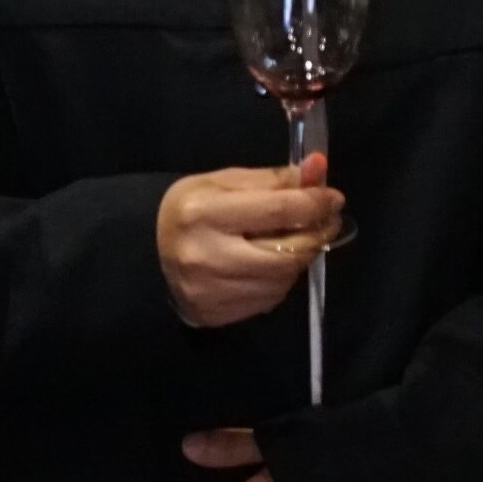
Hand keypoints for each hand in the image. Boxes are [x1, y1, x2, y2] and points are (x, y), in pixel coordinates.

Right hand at [156, 157, 340, 328]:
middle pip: (286, 252)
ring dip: (300, 258)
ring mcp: (211, 290)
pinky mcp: (217, 314)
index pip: (277, 211)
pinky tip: (272, 264)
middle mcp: (207, 256)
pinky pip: (270, 298)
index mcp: (204, 213)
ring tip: (297, 240)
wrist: (149, 253)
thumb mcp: (226, 183)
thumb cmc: (193, 209)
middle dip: (316, 234)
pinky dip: (281, 279)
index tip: (333, 197)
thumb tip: (318, 167)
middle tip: (327, 220)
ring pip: (282, 279)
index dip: (314, 204)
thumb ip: (274, 179)